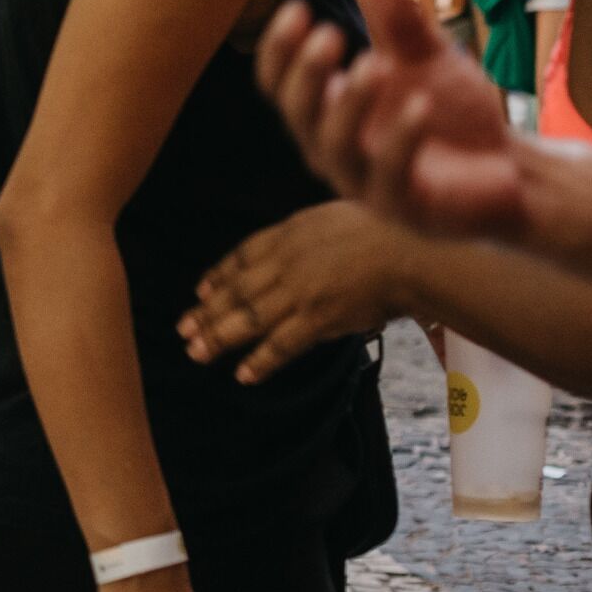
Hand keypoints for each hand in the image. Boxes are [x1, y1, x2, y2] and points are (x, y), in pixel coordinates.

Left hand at [182, 200, 404, 383]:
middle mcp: (284, 263)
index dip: (218, 276)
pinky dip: (261, 361)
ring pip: (248, 318)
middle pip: (235, 291)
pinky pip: (282, 344)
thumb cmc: (384, 230)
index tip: (200, 290)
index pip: (241, 257)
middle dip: (206, 312)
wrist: (409, 250)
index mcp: (287, 234)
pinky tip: (244, 374)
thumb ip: (307, 235)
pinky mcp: (317, 317)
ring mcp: (298, 292)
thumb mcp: (331, 216)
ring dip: (219, 338)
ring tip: (196, 353)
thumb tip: (297, 246)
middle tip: (182, 329)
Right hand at [260, 0, 529, 241]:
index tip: (300, 7)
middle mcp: (333, 147)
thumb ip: (400, 24)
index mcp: (328, 111)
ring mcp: (364, 182)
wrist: (513, 174)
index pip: (280, 83)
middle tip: (331, 34)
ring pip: (334, 144)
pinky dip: (402, 136)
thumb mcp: (428, 60)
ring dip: (350, 102)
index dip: (280, 48)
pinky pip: (391, 172)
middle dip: (308, 72)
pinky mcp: (403, 206)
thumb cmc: (455, 117)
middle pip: (297, 110)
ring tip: (375, 63)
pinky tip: (421, 104)